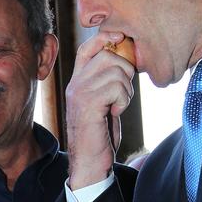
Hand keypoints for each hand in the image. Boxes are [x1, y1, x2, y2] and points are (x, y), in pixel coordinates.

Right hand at [66, 31, 135, 189]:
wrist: (90, 163)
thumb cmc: (100, 135)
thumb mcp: (104, 102)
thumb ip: (108, 81)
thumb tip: (126, 58)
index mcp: (78, 81)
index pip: (88, 47)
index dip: (105, 38)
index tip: (121, 39)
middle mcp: (75, 84)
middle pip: (108, 55)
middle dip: (126, 72)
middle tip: (124, 94)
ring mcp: (79, 93)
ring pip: (116, 71)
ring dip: (127, 90)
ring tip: (118, 106)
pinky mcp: (87, 105)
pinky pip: (116, 88)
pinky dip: (123, 101)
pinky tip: (115, 113)